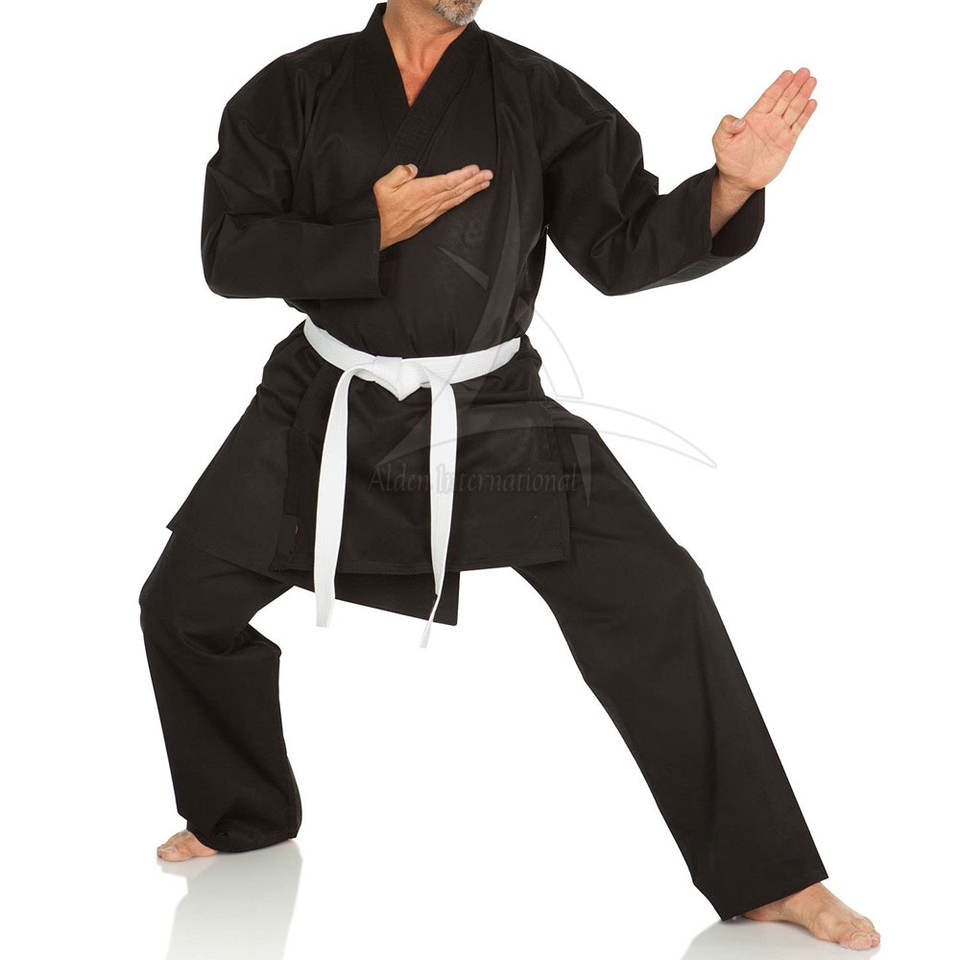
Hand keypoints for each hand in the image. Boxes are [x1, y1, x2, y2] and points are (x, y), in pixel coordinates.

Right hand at [374, 163, 493, 249]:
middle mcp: (429, 203)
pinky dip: (461, 200)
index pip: (447, 181)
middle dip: (474, 181)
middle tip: (488, 174)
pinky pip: (449, 207)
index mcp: (420, 192)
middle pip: (456, 190)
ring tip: (484, 183)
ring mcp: (431, 212)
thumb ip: (399, 173)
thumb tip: (413, 168)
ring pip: (456, 199)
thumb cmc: (379, 209)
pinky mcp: (429, 219)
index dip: (463, 175)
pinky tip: (466, 196)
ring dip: (471, 191)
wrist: (378, 232)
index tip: (475, 169)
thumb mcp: (383, 185)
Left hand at [712, 67, 817, 193]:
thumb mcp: (721, 141)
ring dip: (803, 95)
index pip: (769, 97)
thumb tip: (739, 121)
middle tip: (804, 71)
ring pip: (793, 109)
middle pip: (784, 99)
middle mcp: (768, 121)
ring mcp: (778, 131)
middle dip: (794, 85)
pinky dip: (805, 114)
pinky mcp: (787, 143)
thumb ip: (726, 126)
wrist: (739, 180)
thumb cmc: (729, 160)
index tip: (788, 73)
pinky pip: (798, 125)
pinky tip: (812, 102)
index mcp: (754, 117)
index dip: (779, 85)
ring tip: (811, 81)